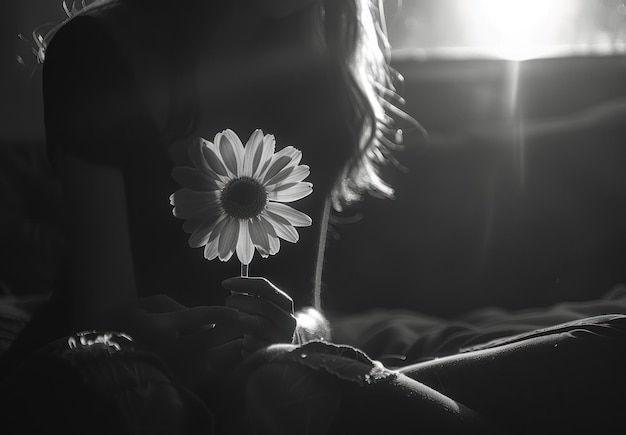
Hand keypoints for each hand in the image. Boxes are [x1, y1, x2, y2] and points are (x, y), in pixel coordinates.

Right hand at [111, 295, 242, 385]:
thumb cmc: (132, 317)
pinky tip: (237, 357)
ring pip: (210, 360)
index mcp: (159, 327)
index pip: (193, 319)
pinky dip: (223, 366)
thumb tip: (209, 323)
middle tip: (254, 322)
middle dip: (234, 331)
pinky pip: (204, 374)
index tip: (236, 312)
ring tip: (252, 340)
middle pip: (208, 340)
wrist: (106, 346)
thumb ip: (183, 310)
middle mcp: (164, 348)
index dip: (217, 314)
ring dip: (232, 350)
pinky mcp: (173, 377)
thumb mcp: (155, 304)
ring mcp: (169, 365)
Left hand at [223, 277, 296, 355]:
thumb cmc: (265, 328)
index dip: (243, 283)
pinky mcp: (274, 353)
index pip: (264, 287)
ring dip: (240, 321)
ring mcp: (282, 337)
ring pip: (256, 324)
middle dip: (240, 301)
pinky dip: (244, 341)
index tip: (224, 283)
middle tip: (227, 302)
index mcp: (285, 304)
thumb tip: (231, 285)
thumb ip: (250, 297)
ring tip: (232, 322)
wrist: (281, 356)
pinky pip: (253, 343)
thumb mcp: (261, 310)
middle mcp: (288, 320)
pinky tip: (243, 343)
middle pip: (262, 305)